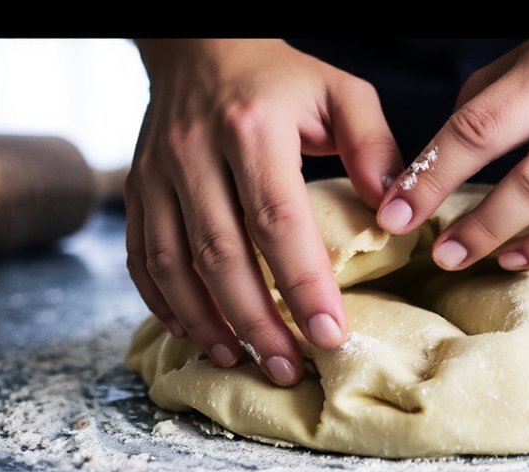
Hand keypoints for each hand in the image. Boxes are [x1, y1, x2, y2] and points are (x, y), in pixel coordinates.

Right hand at [125, 39, 402, 384]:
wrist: (198, 46)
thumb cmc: (279, 77)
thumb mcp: (341, 92)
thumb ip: (372, 146)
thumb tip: (391, 212)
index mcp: (252, 128)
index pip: (277, 221)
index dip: (302, 283)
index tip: (329, 333)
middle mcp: (194, 153)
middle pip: (221, 254)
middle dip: (257, 321)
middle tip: (289, 368)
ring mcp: (156, 173)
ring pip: (173, 264)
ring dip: (207, 322)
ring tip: (243, 360)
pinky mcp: (136, 188)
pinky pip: (141, 256)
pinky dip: (163, 301)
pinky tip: (194, 332)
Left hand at [375, 39, 528, 270]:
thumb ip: (491, 96)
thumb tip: (441, 154)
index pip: (478, 128)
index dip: (431, 175)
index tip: (396, 211)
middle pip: (517, 176)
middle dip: (465, 221)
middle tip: (430, 250)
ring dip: (499, 239)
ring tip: (459, 259)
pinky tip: (517, 258)